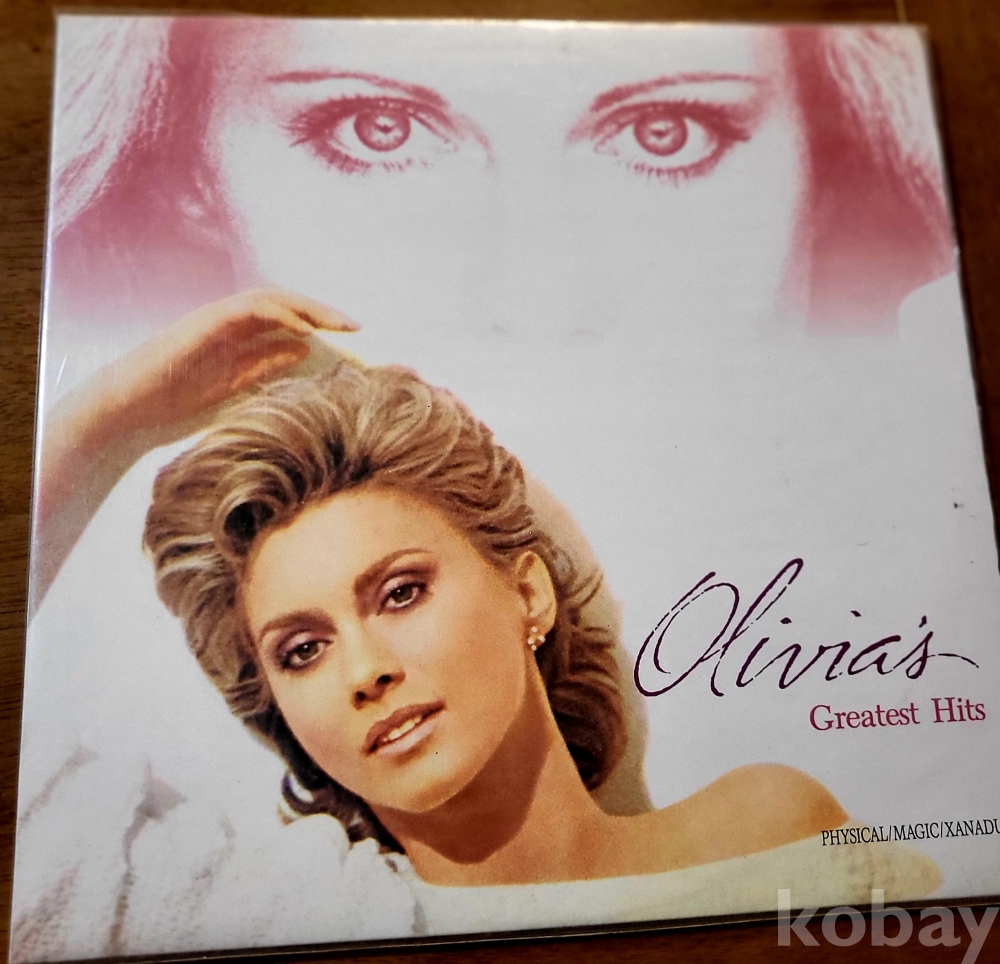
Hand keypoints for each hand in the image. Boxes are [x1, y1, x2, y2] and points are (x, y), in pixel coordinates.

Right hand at [33, 289, 355, 608]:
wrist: (130, 403)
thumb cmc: (174, 396)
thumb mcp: (234, 382)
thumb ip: (265, 363)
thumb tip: (302, 351)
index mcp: (236, 333)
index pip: (285, 319)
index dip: (318, 323)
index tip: (350, 336)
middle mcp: (228, 320)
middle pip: (283, 303)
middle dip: (321, 311)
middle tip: (355, 325)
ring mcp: (215, 317)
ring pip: (269, 299)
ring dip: (306, 307)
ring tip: (336, 322)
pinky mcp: (205, 322)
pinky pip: (247, 310)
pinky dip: (278, 315)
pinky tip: (302, 330)